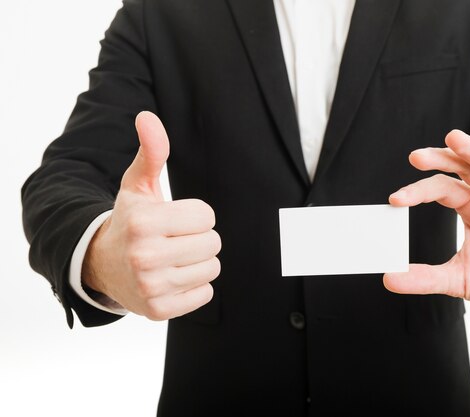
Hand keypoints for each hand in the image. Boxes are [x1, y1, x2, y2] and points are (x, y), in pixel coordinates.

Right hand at [83, 111, 220, 319]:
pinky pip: (205, 293)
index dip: (195, 215)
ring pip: (212, 268)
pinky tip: (172, 278)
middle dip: (199, 238)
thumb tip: (148, 117)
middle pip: (213, 243)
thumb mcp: (138, 186)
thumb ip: (151, 152)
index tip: (175, 219)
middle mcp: (144, 256)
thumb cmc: (129, 221)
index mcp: (143, 223)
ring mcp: (151, 287)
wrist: (101, 264)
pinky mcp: (159, 310)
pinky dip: (194, 286)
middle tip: (174, 240)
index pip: (207, 216)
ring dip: (198, 262)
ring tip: (173, 258)